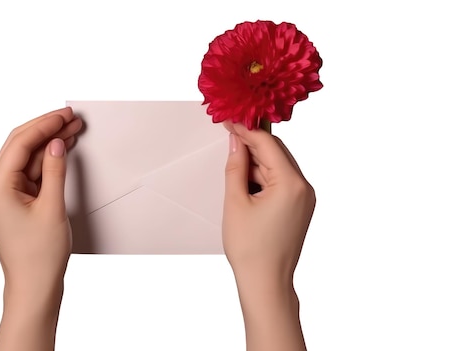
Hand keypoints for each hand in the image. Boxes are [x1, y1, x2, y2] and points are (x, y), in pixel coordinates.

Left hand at [0, 107, 81, 350]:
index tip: (65, 115)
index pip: (21, 143)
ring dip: (49, 143)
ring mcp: (5, 194)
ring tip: (72, 130)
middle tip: (71, 118)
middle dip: (46, 128)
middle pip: (20, 145)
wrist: (33, 287)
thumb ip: (54, 170)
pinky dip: (47, 160)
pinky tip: (62, 150)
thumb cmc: (38, 256)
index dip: (45, 124)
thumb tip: (56, 143)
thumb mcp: (52, 208)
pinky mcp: (16, 201)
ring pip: (27, 157)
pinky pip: (31, 172)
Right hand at [222, 121, 314, 350]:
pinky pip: (281, 182)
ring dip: (256, 163)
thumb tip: (236, 142)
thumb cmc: (251, 249)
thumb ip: (236, 166)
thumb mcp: (236, 202)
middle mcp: (305, 188)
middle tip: (228, 137)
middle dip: (252, 145)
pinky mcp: (300, 208)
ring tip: (234, 168)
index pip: (268, 144)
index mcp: (292, 184)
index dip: (246, 130)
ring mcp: (305, 199)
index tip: (229, 120)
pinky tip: (245, 184)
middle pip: (277, 153)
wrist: (266, 282)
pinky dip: (263, 178)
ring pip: (278, 167)